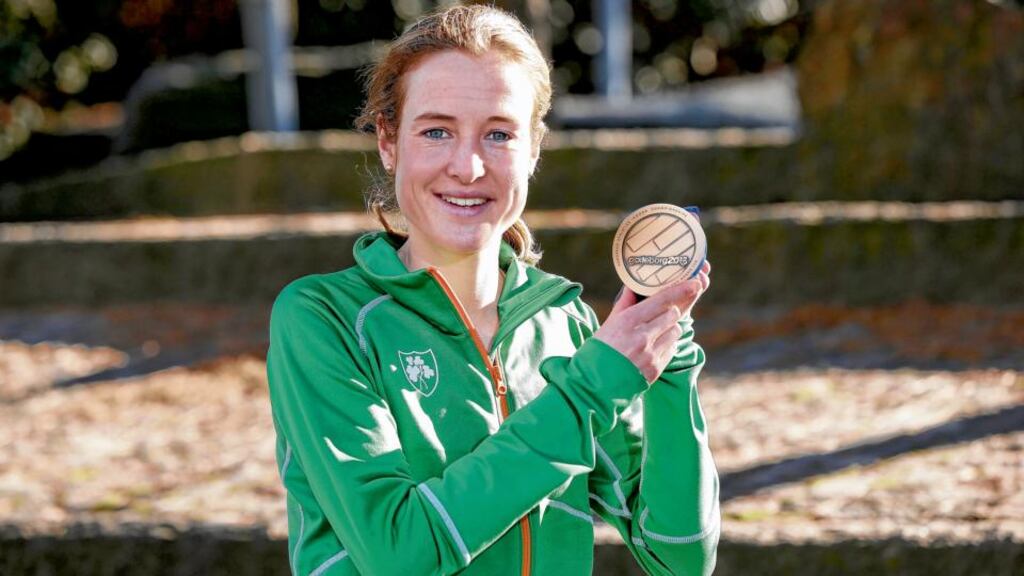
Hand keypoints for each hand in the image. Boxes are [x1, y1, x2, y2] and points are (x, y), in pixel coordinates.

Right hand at [594, 260, 710, 382]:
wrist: (595, 384)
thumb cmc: (599, 350)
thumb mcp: (608, 323)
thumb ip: (624, 304)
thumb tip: (633, 287)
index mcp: (628, 321)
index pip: (661, 300)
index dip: (680, 290)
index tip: (694, 283)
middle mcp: (642, 336)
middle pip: (672, 314)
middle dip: (670, 311)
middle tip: (663, 312)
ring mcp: (651, 353)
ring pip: (675, 331)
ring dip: (670, 328)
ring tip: (654, 333)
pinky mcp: (656, 368)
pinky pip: (672, 348)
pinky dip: (667, 344)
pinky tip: (653, 347)